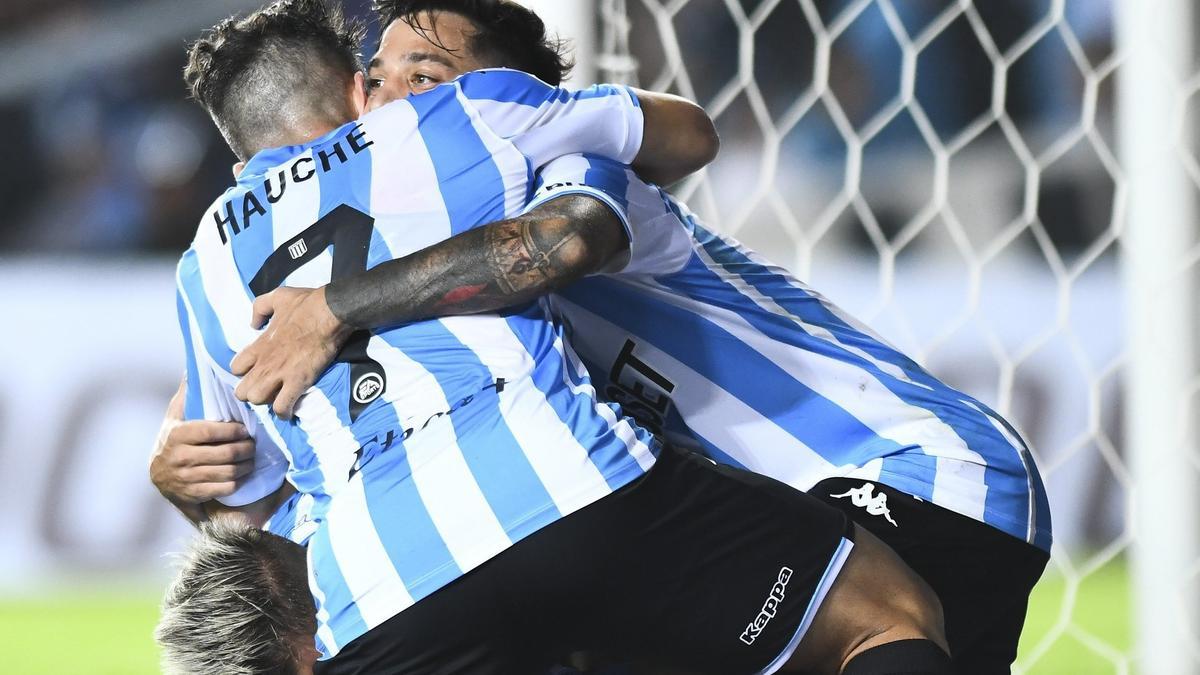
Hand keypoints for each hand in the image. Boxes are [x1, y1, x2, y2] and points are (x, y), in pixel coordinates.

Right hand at [150, 380, 254, 504]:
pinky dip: (237, 481)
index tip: (244, 430)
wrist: (157, 475)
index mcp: (177, 435)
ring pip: (227, 472)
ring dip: (245, 466)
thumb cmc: (173, 439)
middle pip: (225, 454)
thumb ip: (186, 394)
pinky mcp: (193, 494)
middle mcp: (179, 457)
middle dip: (246, 449)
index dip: (232, 431)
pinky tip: (241, 474)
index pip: (210, 432)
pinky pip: (223, 489)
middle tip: (254, 445)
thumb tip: (193, 368)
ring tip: (252, 458)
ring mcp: (186, 478)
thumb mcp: (175, 416)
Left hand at [231, 286, 352, 417]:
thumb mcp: (277, 297)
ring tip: (277, 399)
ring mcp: (280, 374)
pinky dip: (284, 412)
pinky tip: (288, 411)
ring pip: (257, 400)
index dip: (244, 373)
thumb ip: (259, 309)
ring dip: (266, 402)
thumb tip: (253, 323)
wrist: (330, 313)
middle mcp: (265, 363)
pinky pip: (282, 407)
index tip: (256, 372)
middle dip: (251, 393)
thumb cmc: (306, 304)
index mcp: (259, 345)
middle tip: (265, 390)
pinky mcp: (298, 382)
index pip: (236, 368)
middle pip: (242, 390)